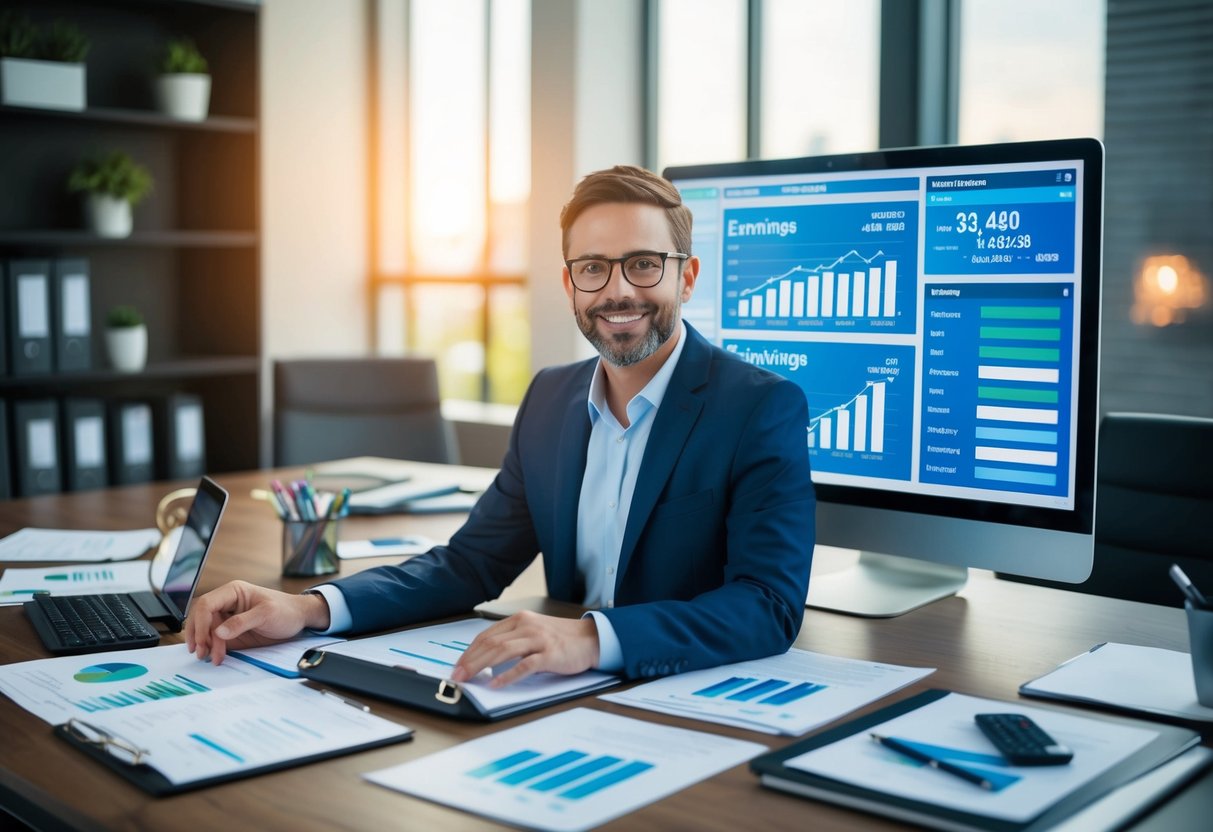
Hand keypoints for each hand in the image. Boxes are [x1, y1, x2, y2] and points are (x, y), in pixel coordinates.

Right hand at [184, 580, 330, 664]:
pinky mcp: (231, 632)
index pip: (206, 604)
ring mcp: (227, 618)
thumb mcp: (266, 614)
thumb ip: (242, 622)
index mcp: (233, 592)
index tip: (203, 641)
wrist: (299, 619)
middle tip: (202, 654)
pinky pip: (214, 639)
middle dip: (199, 636)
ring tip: (209, 658)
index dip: (201, 623)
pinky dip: (211, 648)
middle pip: (201, 618)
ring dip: (204, 644)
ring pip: (205, 630)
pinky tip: (214, 656)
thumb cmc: (286, 610)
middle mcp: (226, 603)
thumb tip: (219, 632)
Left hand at [450, 611, 599, 687]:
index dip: (469, 651)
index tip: (458, 665)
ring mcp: (538, 639)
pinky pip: (524, 666)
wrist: (591, 639)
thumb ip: (514, 641)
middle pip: (491, 643)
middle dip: (470, 661)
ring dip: (481, 666)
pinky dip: (508, 676)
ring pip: (502, 652)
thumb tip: (488, 660)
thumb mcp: (534, 632)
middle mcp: (527, 626)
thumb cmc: (561, 638)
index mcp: (520, 619)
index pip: (487, 635)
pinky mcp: (549, 654)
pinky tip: (496, 684)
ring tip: (469, 678)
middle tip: (457, 675)